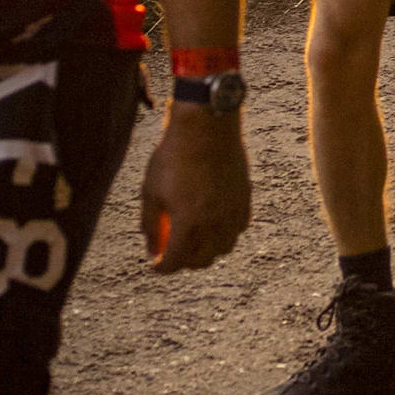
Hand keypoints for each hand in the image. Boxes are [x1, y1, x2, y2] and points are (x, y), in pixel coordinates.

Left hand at [138, 106, 251, 271]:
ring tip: (195, 240)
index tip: (154, 265)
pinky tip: (214, 222)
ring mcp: (232, 212)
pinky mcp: (244, 198)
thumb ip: (150, 224)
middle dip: (184, 262)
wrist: (206, 126)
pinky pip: (238, 228)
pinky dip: (226, 233)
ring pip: (224, 248)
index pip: (174, 262)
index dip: (161, 267)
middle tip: (172, 252)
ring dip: (208, 250)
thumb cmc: (173, 156)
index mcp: (188, 224)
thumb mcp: (151, 191)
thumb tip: (151, 246)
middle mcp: (214, 224)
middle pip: (201, 261)